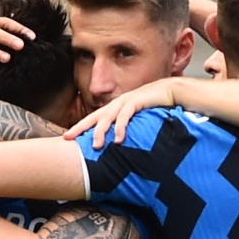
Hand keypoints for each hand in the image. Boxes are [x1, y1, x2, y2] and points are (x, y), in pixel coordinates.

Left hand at [63, 77, 179, 147]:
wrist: (171, 91)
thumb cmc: (155, 107)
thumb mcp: (138, 120)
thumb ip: (128, 130)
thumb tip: (120, 146)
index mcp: (116, 108)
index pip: (94, 119)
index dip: (80, 127)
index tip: (67, 138)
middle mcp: (117, 104)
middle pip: (94, 117)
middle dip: (80, 128)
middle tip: (68, 138)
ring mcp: (125, 102)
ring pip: (107, 118)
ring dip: (100, 132)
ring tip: (95, 146)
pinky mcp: (136, 102)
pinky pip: (124, 117)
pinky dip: (120, 128)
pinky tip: (117, 140)